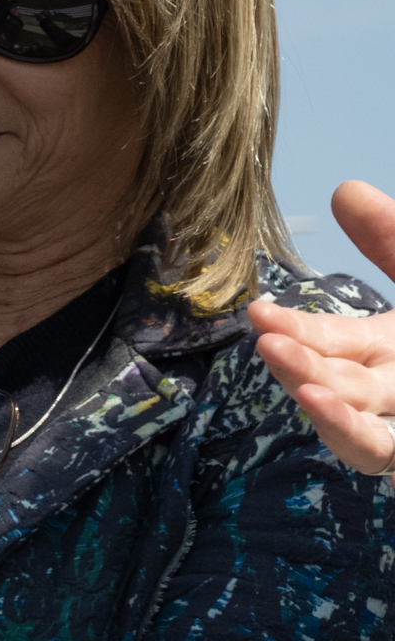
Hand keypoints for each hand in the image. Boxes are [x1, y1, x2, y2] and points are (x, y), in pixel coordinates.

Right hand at [253, 180, 394, 472]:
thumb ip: (391, 239)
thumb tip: (344, 190)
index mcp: (389, 348)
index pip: (329, 341)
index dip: (294, 329)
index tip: (258, 314)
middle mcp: (393, 389)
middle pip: (334, 379)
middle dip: (297, 359)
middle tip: (267, 338)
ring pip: (349, 420)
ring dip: (316, 397)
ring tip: (291, 373)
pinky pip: (377, 450)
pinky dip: (347, 430)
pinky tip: (321, 403)